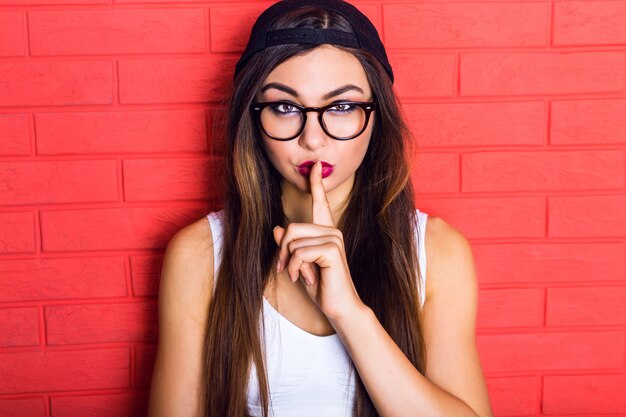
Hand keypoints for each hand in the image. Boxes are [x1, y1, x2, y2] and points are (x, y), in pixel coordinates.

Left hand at [272, 160, 364, 321]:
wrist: (339, 307)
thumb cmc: (321, 287)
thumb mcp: (299, 265)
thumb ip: (289, 246)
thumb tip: (278, 228)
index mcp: (325, 231)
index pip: (320, 202)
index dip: (316, 183)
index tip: (316, 165)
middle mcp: (332, 231)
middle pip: (291, 228)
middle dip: (282, 251)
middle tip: (285, 269)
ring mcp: (334, 239)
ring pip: (293, 241)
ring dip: (289, 263)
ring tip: (298, 276)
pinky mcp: (332, 249)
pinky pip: (299, 252)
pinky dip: (295, 268)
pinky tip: (304, 278)